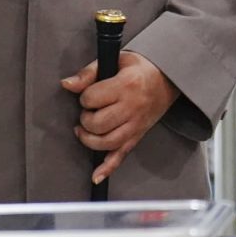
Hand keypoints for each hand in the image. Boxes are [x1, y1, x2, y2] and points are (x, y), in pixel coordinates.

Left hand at [59, 50, 178, 184]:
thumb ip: (89, 72)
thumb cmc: (140, 68)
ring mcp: (136, 124)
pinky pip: (122, 155)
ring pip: (107, 142)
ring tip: (85, 130)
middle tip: (88, 111)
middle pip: (98, 123)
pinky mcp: (137, 136)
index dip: (84, 97)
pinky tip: (96, 176)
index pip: (92, 98)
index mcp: (126, 85)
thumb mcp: (117, 60)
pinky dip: (108, 168)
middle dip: (86, 119)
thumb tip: (67, 85)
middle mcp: (132, 107)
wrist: (169, 78)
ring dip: (89, 139)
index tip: (89, 94)